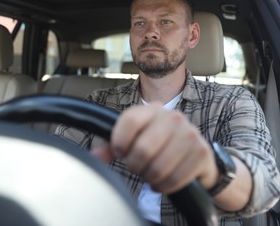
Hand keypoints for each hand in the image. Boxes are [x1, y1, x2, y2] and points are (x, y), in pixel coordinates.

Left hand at [92, 103, 218, 194]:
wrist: (195, 153)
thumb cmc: (159, 145)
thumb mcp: (135, 139)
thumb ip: (113, 146)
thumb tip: (94, 157)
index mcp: (152, 109)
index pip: (129, 121)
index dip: (119, 142)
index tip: (120, 153)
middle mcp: (172, 117)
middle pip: (142, 148)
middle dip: (135, 165)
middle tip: (136, 167)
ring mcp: (190, 133)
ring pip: (158, 167)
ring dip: (150, 177)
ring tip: (149, 174)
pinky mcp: (201, 152)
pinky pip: (175, 179)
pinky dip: (164, 186)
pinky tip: (162, 182)